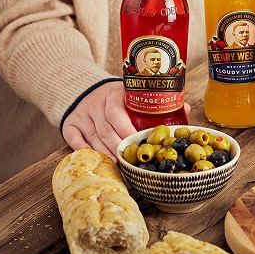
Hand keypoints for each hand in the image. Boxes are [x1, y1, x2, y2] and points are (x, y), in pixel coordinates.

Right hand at [62, 81, 190, 160]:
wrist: (87, 88)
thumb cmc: (119, 97)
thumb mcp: (134, 93)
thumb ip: (156, 102)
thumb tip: (185, 108)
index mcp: (114, 94)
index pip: (117, 113)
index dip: (126, 130)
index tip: (136, 143)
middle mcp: (95, 103)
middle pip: (106, 130)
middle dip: (118, 147)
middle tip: (129, 161)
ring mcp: (81, 114)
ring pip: (93, 138)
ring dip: (106, 153)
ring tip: (118, 165)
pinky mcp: (69, 123)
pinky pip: (74, 140)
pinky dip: (85, 151)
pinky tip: (98, 161)